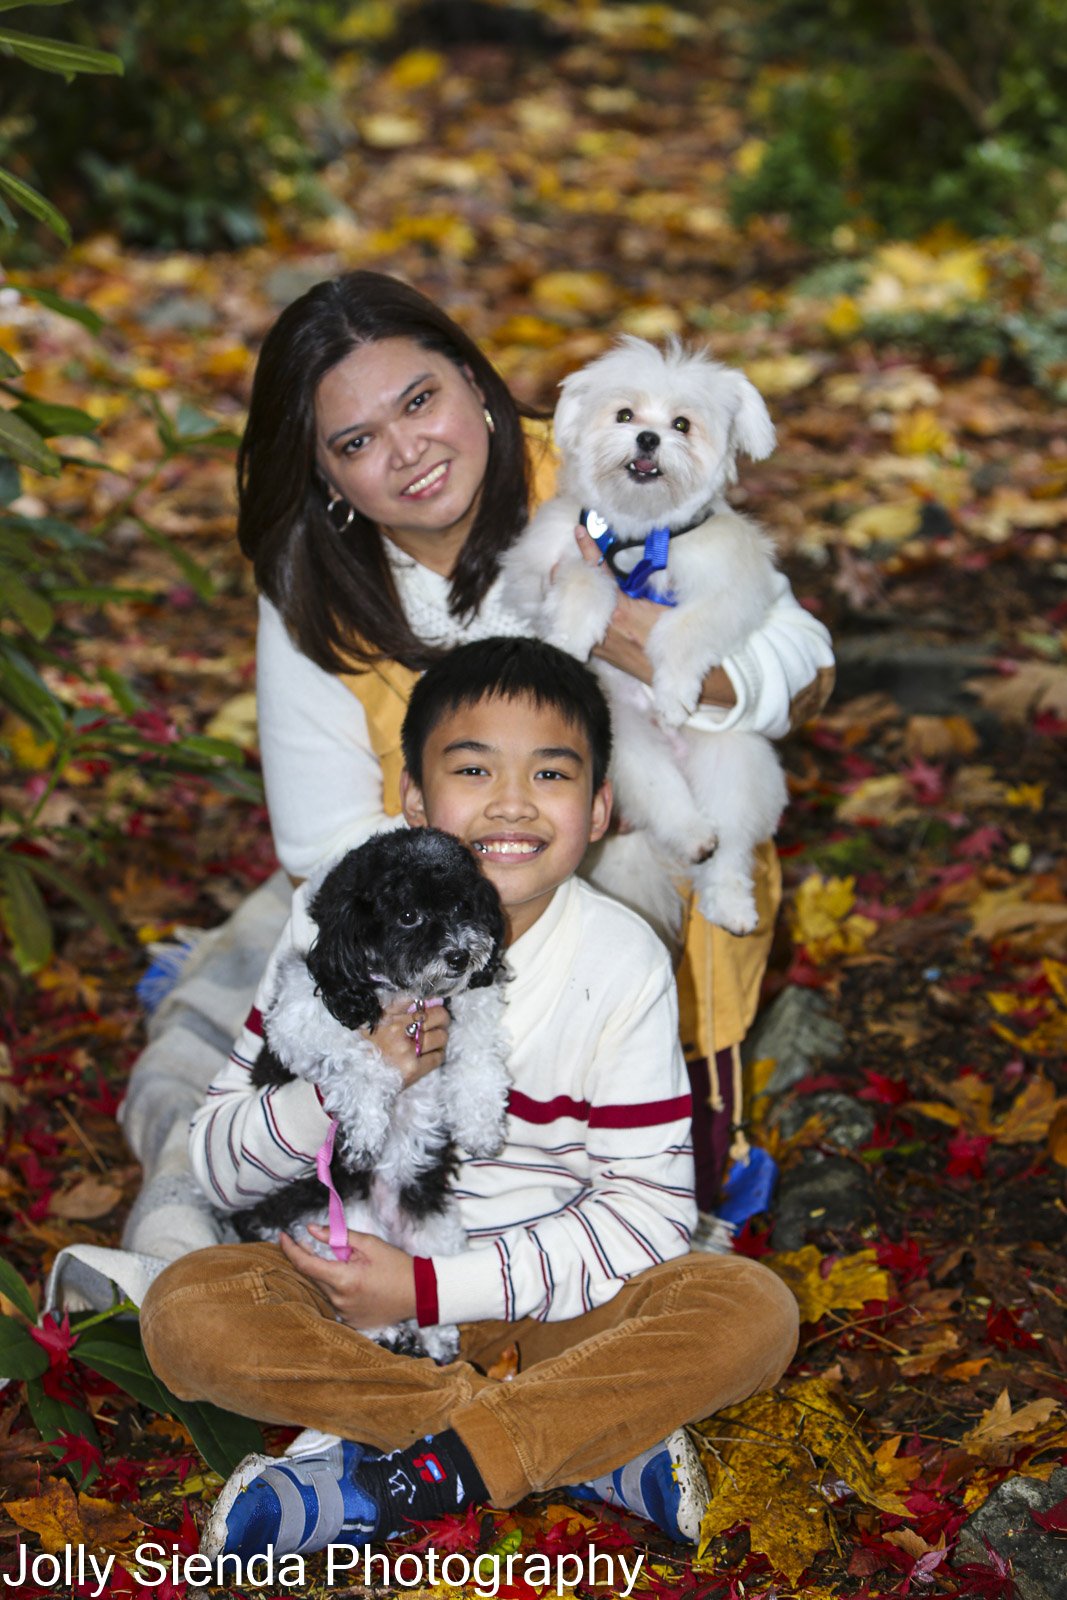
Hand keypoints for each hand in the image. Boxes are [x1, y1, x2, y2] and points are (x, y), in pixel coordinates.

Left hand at [279, 1224, 416, 1325]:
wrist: (419, 1293)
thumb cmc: (396, 1265)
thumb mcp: (369, 1244)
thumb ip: (338, 1236)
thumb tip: (311, 1230)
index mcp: (343, 1279)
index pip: (305, 1264)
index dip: (290, 1249)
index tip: (282, 1236)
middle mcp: (340, 1300)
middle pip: (312, 1277)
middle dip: (310, 1258)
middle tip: (313, 1243)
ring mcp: (345, 1314)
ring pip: (324, 1289)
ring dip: (326, 1274)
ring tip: (346, 1263)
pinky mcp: (351, 1322)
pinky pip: (335, 1302)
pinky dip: (337, 1288)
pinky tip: (354, 1281)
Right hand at [366, 996, 449, 1087]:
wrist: (358, 1078)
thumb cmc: (365, 1048)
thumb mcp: (373, 1021)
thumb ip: (394, 1006)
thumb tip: (421, 1000)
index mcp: (387, 1015)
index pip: (420, 1001)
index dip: (430, 1004)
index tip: (430, 1008)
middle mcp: (397, 1030)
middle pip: (439, 1016)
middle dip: (442, 1018)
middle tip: (439, 1022)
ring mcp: (406, 1050)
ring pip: (441, 1036)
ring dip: (440, 1037)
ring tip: (432, 1040)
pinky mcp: (412, 1069)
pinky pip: (438, 1057)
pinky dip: (437, 1054)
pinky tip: (428, 1054)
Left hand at [574, 523, 736, 709]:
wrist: (682, 677)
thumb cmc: (682, 639)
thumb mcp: (670, 606)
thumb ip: (652, 583)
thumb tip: (641, 556)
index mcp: (621, 612)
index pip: (598, 572)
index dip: (588, 549)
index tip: (579, 530)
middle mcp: (605, 628)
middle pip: (576, 593)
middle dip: (567, 575)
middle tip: (560, 559)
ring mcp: (599, 643)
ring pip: (574, 612)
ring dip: (570, 594)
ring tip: (563, 577)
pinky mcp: (601, 654)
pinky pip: (581, 628)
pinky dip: (577, 613)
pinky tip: (578, 605)